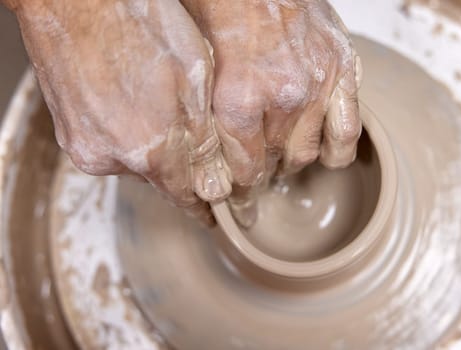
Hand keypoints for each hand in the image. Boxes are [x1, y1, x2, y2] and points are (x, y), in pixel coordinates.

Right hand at [13, 0, 231, 223]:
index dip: (201, 206)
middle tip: (185, 123)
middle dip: (177, 160)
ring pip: (134, 159)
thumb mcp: (194, 80)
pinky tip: (132, 98)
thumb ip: (204, 143)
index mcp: (150, 149)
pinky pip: (109, 143)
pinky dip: (126, 130)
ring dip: (150, 142)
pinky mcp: (67, 130)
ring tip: (155, 99)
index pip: (184, 196)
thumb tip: (213, 185)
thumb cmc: (139, 23)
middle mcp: (112, 158)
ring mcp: (84, 144)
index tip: (211, 214)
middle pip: (159, 176)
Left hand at [182, 0, 361, 225]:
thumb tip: (208, 157)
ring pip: (307, 154)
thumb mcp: (197, 66)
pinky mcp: (343, 72)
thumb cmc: (220, 8)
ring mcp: (318, 86)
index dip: (238, 189)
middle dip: (261, 175)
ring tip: (283, 159)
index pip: (243, 171)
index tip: (236, 197)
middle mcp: (282, 99)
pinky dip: (336, 151)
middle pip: (273, 163)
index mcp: (239, 100)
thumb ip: (208, 115)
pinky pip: (347, 131)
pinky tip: (325, 154)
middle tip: (255, 174)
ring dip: (293, 163)